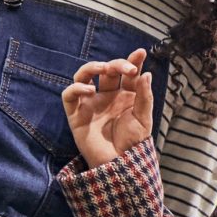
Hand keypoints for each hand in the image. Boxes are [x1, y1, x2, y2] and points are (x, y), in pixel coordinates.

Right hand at [62, 48, 153, 168]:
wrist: (120, 164)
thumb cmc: (132, 143)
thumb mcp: (143, 120)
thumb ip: (144, 97)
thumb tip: (146, 74)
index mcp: (125, 96)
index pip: (127, 73)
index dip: (133, 60)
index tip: (141, 52)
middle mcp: (107, 96)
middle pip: (108, 71)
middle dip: (117, 64)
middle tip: (128, 68)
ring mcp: (90, 103)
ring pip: (84, 75)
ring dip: (93, 67)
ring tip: (105, 69)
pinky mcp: (76, 113)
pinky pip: (70, 95)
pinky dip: (77, 88)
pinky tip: (90, 90)